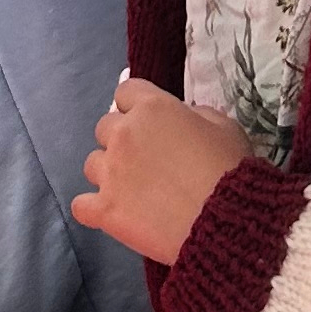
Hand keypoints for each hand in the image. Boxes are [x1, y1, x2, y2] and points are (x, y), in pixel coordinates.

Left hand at [71, 80, 252, 265]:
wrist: (223, 220)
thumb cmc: (229, 168)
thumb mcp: (225, 127)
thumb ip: (198, 114)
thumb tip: (185, 116)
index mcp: (152, 108)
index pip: (126, 91)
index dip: (136, 106)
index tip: (151, 123)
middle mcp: (123, 134)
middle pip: (104, 127)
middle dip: (121, 139)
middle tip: (146, 160)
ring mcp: (110, 172)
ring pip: (91, 163)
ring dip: (108, 172)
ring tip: (132, 190)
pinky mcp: (104, 209)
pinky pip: (81, 204)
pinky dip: (93, 208)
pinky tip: (111, 213)